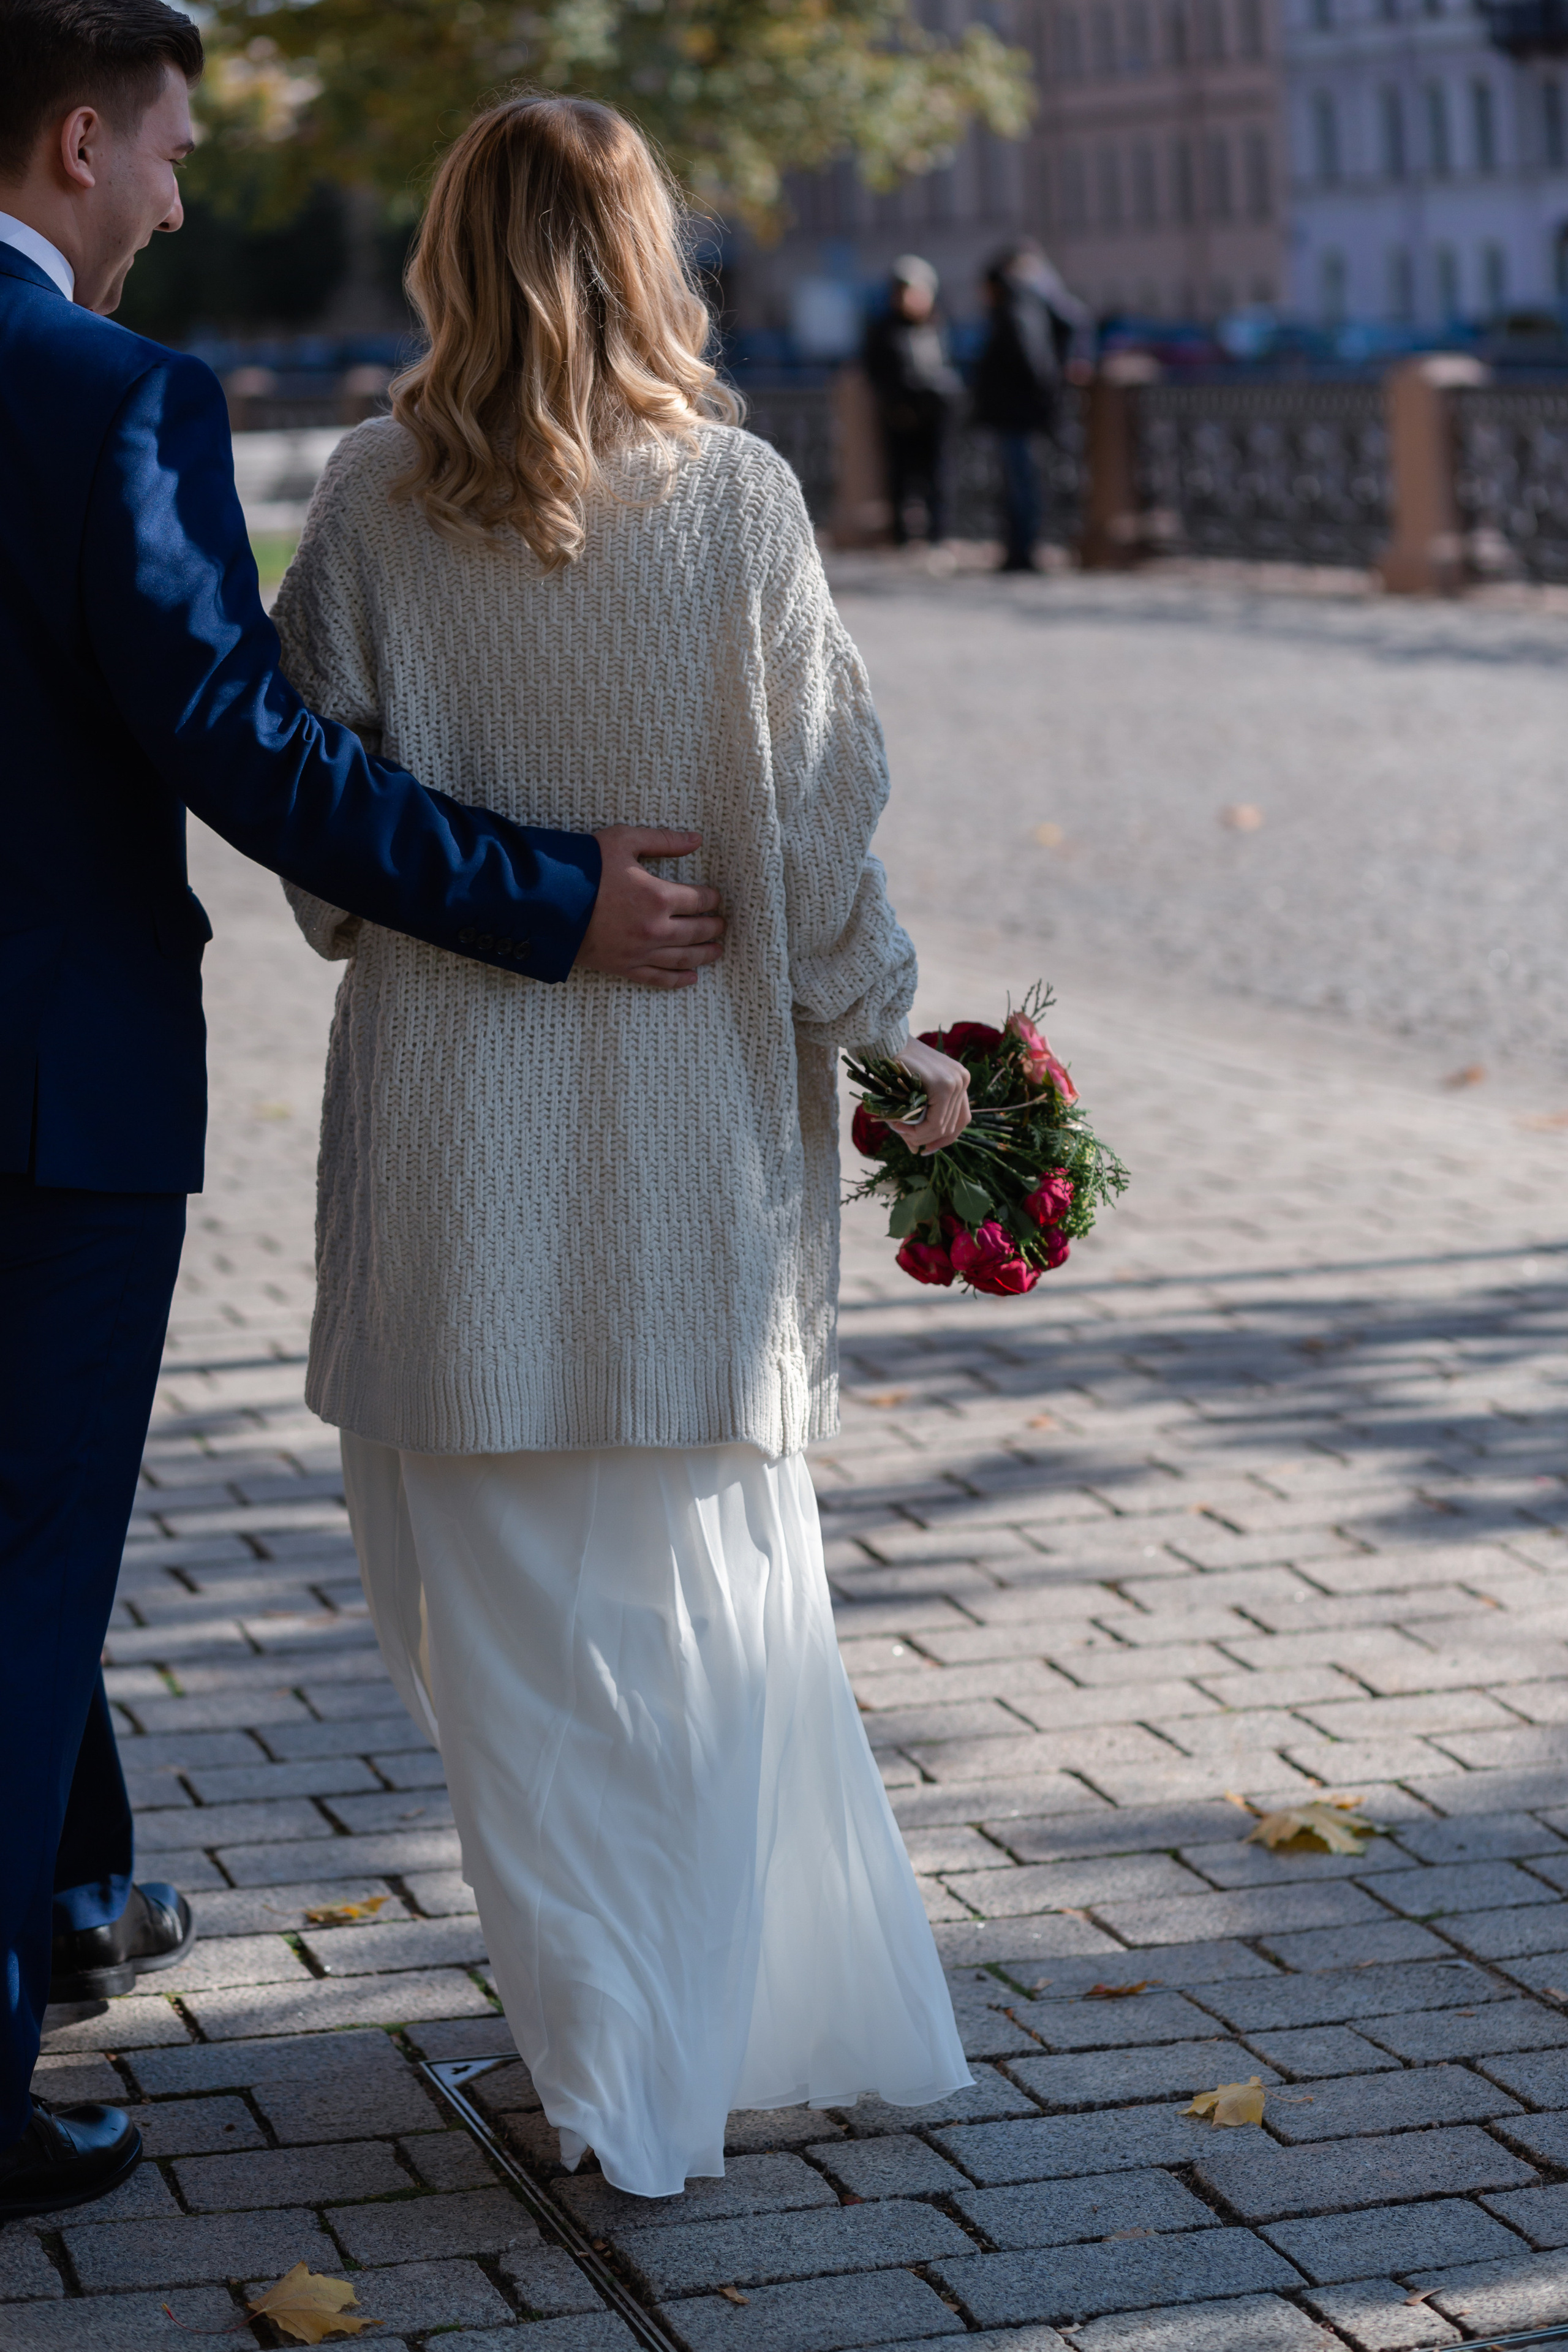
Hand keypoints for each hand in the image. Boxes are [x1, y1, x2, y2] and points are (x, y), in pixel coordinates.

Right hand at [575, 827, 724, 989]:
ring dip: (703, 954)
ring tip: (716, 951)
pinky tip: (691, 978)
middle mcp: (655, 929)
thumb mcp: (624, 841)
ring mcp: (640, 952)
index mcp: (659, 896)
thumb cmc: (584, 866)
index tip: (715, 897)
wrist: (545, 901)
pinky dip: (677, 980)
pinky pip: (657, 978)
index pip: (699, 900)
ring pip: (683, 958)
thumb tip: (696, 840)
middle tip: (721, 925)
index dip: (711, 898)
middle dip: (713, 927)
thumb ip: (663, 841)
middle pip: (696, 931)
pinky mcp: (623, 967)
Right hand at [886, 1038, 971, 1154]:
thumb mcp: (912, 1096)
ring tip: (899, 1130)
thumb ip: (917, 1122)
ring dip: (920, 1135)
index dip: (944, 1139)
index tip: (926, 1149)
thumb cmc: (895, 1066)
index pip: (960, 1120)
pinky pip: (935, 1121)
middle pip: (953, 1125)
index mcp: (960, 1080)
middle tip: (908, 1140)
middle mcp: (963, 1079)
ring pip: (943, 1126)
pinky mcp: (945, 1085)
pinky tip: (900, 1126)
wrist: (886, 1042)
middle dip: (929, 1139)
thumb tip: (916, 1152)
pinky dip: (918, 1129)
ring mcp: (956, 1081)